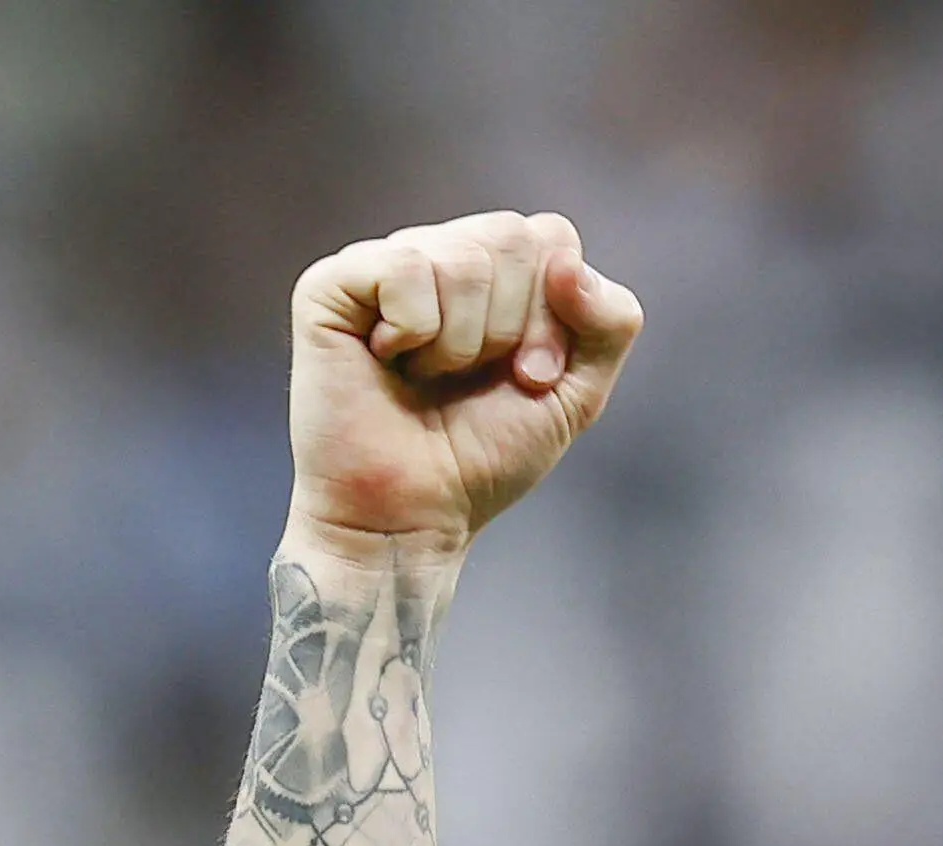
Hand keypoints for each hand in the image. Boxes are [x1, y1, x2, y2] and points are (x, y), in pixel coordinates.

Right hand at [286, 211, 644, 560]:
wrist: (413, 513)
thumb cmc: (484, 456)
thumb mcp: (577, 393)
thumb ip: (611, 322)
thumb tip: (567, 262)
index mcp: (495, 273)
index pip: (551, 237)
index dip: (557, 315)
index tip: (531, 379)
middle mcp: (439, 254)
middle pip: (513, 236)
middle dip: (515, 328)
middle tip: (478, 381)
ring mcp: (383, 264)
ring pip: (464, 255)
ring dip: (463, 341)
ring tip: (428, 376)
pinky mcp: (332, 284)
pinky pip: (404, 265)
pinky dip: (414, 329)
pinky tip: (388, 360)